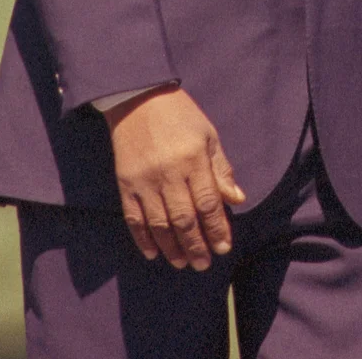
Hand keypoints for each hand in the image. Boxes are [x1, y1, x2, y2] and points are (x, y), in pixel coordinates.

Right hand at [105, 86, 247, 269]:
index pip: (208, 203)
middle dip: (196, 245)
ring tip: (183, 263)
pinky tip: (153, 253)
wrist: (138, 98)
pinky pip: (134, 218)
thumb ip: (220, 169)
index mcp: (193, 160)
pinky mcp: (125, 184)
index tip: (224, 247)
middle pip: (184, 219)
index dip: (217, 228)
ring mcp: (144, 180)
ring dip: (172, 248)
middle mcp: (168, 173)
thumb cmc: (180, 115)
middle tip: (204, 264)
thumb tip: (237, 199)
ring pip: (159, 224)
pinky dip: (143, 238)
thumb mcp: (208, 135)